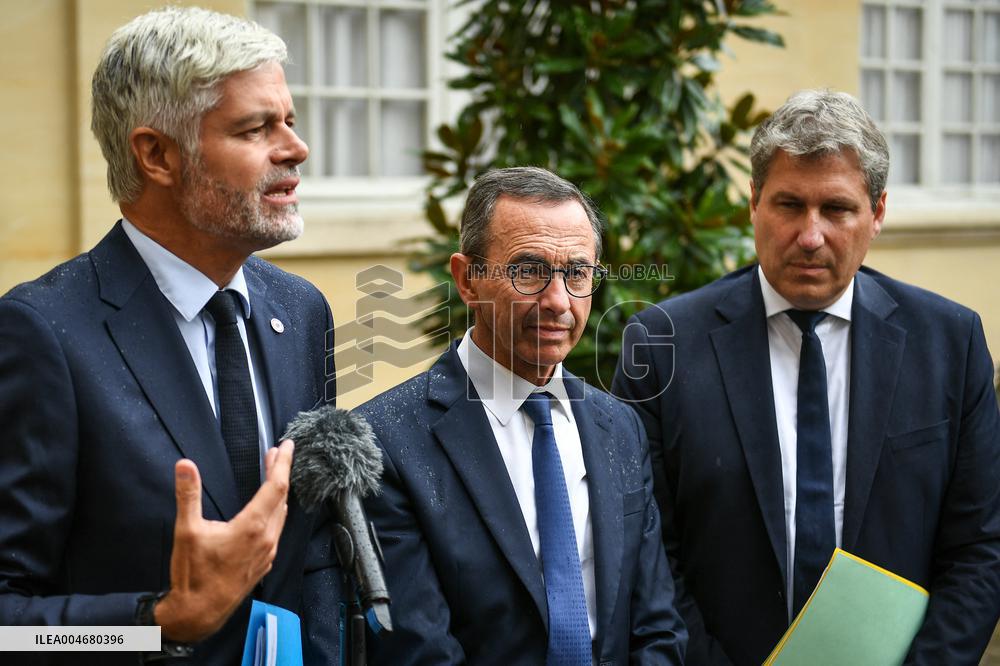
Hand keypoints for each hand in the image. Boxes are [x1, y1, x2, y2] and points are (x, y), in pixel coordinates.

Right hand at [154, 440, 293, 642]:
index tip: (288, 445)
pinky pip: (277, 531)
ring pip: (281, 515)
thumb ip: (188, 495)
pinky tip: (269, 509)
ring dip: (278, 492)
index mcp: (253, 527)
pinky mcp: (263, 563)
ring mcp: (267, 552)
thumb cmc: (193, 575)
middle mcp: (266, 538)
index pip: (276, 486)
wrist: (198, 613)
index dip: (284, 463)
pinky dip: (276, 512)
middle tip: (278, 453)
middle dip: (280, 472)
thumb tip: (185, 465)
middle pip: (281, 497)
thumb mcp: (187, 531)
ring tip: (273, 475)